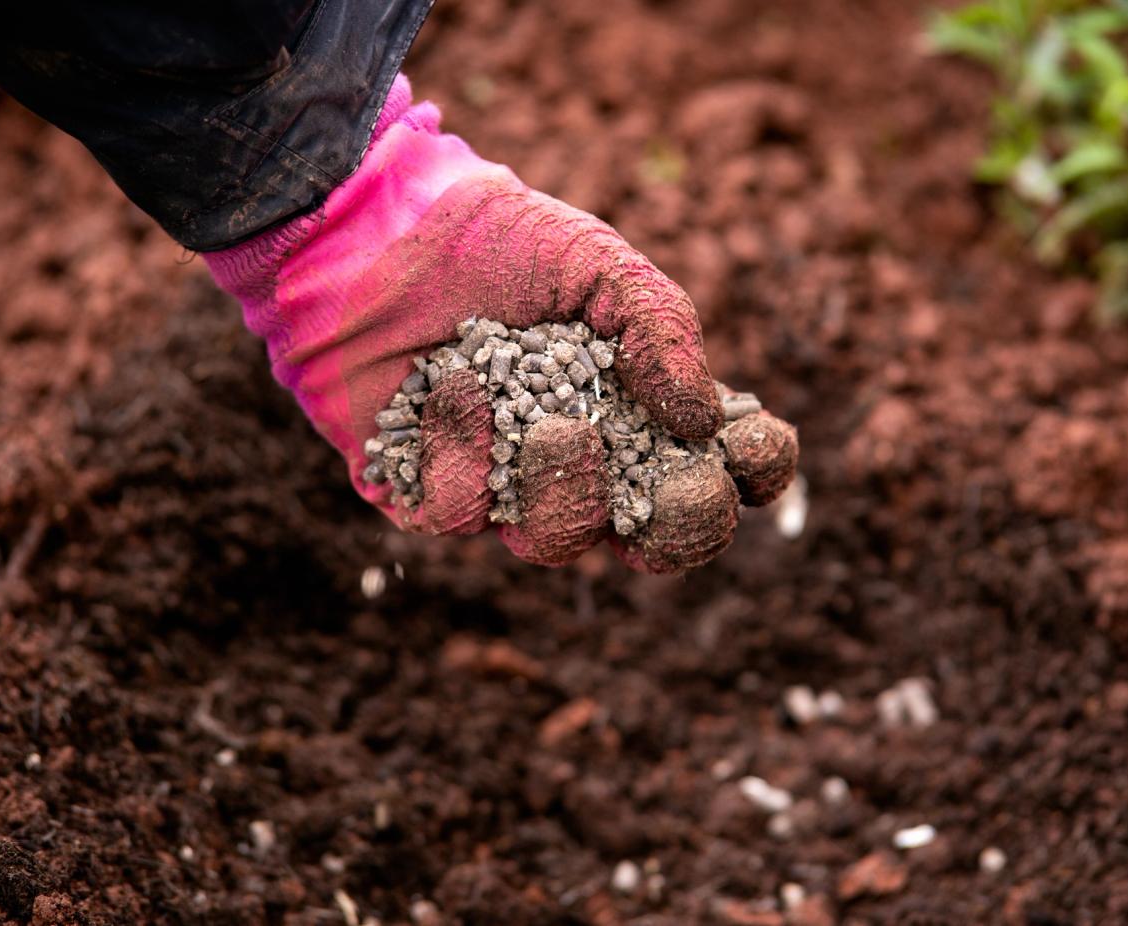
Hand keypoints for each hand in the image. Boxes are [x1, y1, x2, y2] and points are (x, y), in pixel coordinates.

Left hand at [206, 76, 796, 571]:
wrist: (375, 228)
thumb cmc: (497, 240)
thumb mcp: (596, 265)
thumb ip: (661, 328)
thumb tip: (702, 420)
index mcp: (638, 411)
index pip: (722, 467)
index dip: (752, 472)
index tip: (748, 444)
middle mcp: (582, 463)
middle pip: (655, 542)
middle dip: (679, 527)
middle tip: (670, 488)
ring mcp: (505, 487)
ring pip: (557, 544)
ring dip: (565, 488)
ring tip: (547, 424)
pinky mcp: (427, 493)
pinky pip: (460, 516)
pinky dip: (464, 453)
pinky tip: (452, 387)